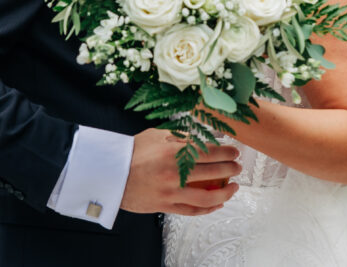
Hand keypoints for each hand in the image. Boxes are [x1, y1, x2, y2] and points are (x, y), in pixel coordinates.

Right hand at [121, 128, 240, 215]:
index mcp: (173, 153)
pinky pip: (191, 211)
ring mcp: (170, 193)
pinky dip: (207, 209)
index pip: (209, 152)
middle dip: (230, 170)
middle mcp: (174, 174)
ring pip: (206, 197)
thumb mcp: (157, 136)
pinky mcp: (164, 206)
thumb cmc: (132, 152)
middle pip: (212, 173)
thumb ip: (180, 137)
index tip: (235, 152)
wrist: (109, 173)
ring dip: (225, 193)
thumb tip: (202, 137)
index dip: (226, 153)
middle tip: (237, 167)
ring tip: (233, 187)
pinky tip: (217, 204)